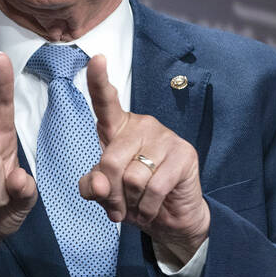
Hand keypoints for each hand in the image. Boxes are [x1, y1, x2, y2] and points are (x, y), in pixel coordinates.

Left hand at [78, 54, 209, 265]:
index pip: (105, 102)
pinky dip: (148, 207)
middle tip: (118, 206)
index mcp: (117, 128)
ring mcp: (165, 137)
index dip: (99, 81)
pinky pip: (154, 187)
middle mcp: (142, 126)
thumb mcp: (103, 193)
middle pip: (110, 161)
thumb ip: (91, 186)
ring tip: (139, 203)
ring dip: (131, 201)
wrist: (170, 218)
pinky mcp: (184, 154)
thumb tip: (98, 185)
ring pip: (132, 177)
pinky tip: (152, 207)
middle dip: (110, 193)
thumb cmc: (132, 197)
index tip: (96, 58)